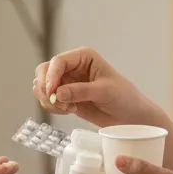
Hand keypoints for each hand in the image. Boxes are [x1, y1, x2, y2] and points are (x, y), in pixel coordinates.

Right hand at [33, 47, 162, 127]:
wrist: (131, 116)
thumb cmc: (124, 98)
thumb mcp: (105, 92)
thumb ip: (81, 91)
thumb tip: (58, 94)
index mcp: (83, 57)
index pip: (58, 61)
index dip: (51, 76)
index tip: (52, 92)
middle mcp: (72, 67)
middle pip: (44, 71)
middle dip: (46, 88)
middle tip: (57, 103)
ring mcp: (67, 82)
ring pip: (41, 85)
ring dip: (48, 99)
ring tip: (67, 108)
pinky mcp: (65, 96)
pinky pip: (47, 99)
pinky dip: (52, 107)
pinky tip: (68, 111)